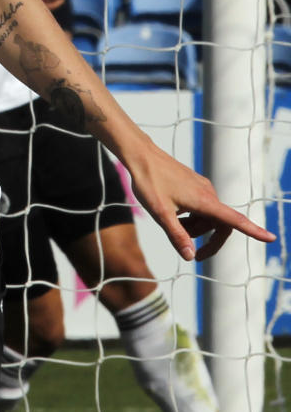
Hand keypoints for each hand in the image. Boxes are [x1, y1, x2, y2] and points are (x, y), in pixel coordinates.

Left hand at [123, 140, 273, 262]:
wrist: (141, 155)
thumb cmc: (149, 182)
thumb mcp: (160, 213)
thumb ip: (176, 235)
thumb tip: (190, 255)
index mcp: (204, 201)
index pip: (233, 220)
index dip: (253, 231)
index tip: (270, 238)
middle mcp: (208, 193)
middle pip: (220, 224)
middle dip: (209, 240)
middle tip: (193, 255)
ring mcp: (202, 188)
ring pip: (208, 217)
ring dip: (195, 228)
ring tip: (172, 225)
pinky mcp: (194, 185)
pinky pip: (201, 207)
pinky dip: (191, 217)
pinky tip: (173, 214)